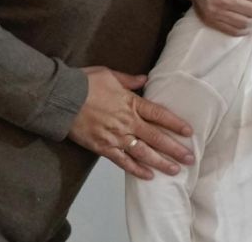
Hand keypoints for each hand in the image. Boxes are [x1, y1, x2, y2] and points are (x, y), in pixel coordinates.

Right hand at [68, 66, 195, 179]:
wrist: (61, 98)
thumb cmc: (84, 83)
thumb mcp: (110, 75)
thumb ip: (129, 80)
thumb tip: (145, 79)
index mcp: (131, 103)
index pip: (159, 114)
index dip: (176, 124)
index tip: (189, 132)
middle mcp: (127, 122)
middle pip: (156, 137)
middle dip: (175, 149)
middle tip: (191, 158)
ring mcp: (115, 137)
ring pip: (143, 153)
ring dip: (161, 162)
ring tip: (176, 170)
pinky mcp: (102, 148)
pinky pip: (123, 162)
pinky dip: (136, 170)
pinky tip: (148, 176)